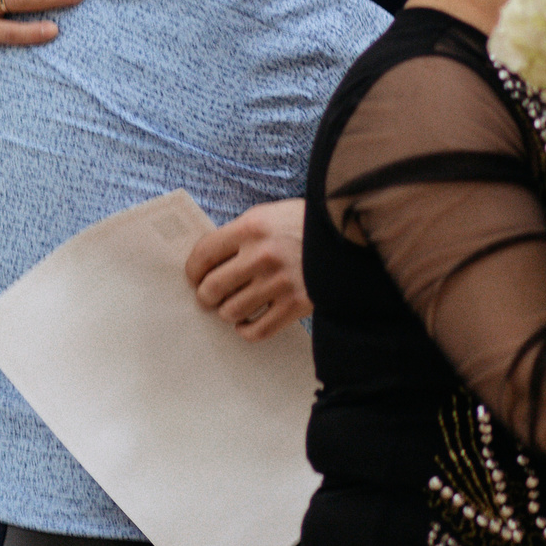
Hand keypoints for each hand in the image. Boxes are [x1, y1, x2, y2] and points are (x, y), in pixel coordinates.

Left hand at [185, 200, 310, 340]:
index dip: (192, 270)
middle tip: (209, 296)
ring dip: (227, 312)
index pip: (204, 254)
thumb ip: (242, 235)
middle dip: (205, 296)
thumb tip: (211, 260)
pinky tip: (245, 324)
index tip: (194, 276)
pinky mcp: (296, 305)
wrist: (352, 235)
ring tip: (231, 307)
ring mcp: (279, 283)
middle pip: (212, 287)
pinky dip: (245, 331)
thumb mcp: (271, 215)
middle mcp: (262, 256)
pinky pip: (257, 330)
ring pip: (231, 311)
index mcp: (252, 227)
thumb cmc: (306, 223)